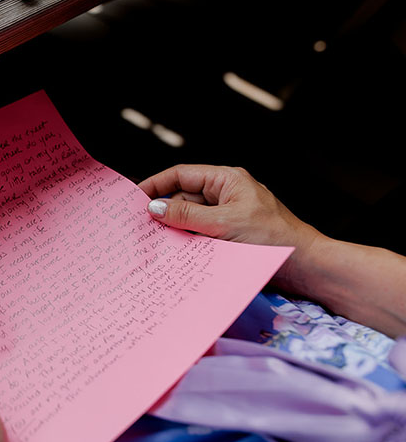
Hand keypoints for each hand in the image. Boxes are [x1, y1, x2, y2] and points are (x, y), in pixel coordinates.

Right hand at [138, 165, 320, 287]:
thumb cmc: (274, 238)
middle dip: (163, 211)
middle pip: (183, 197)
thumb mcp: (224, 224)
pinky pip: (200, 235)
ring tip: (154, 242)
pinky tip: (174, 254)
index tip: (134, 199)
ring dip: (175, 230)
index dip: (156, 184)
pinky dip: (187, 243)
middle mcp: (225, 195)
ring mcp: (227, 216)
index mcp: (226, 180)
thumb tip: (154, 208)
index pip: (181, 175)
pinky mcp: (229, 237)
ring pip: (190, 219)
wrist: (307, 267)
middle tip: (139, 226)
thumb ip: (187, 215)